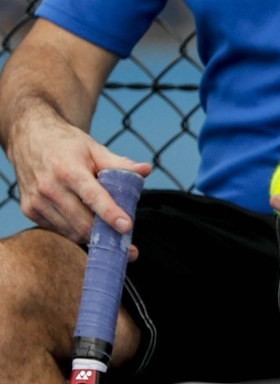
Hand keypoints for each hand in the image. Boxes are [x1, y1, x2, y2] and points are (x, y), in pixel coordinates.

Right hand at [8, 108, 151, 247]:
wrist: (29, 138)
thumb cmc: (67, 144)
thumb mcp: (94, 149)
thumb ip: (120, 163)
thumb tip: (146, 170)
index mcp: (68, 170)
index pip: (92, 197)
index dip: (110, 214)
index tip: (127, 227)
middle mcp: (49, 188)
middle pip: (82, 221)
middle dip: (106, 235)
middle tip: (128, 245)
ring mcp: (36, 201)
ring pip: (70, 231)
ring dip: (92, 237)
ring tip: (111, 237)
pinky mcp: (29, 210)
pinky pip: (58, 230)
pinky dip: (75, 232)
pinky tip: (87, 227)